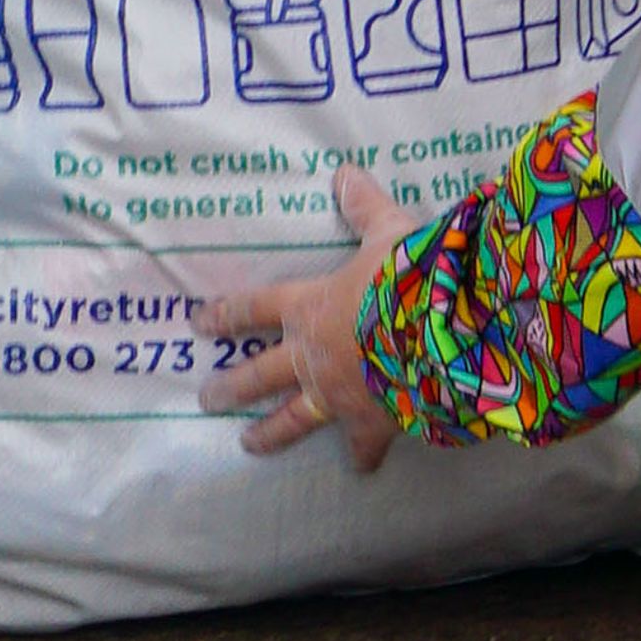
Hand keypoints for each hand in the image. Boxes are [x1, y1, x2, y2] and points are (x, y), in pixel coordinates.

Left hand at [194, 165, 423, 469]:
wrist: (442, 330)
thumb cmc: (409, 276)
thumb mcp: (388, 231)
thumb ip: (365, 207)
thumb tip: (344, 172)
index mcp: (310, 306)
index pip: (254, 308)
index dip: (225, 315)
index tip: (198, 325)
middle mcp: (312, 355)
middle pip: (259, 375)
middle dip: (231, 386)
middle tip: (206, 398)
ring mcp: (336, 394)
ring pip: (291, 419)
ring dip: (269, 432)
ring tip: (248, 445)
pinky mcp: (370, 421)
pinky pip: (361, 444)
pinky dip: (361, 457)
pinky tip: (361, 469)